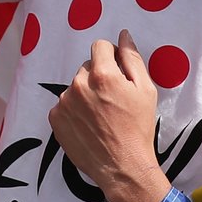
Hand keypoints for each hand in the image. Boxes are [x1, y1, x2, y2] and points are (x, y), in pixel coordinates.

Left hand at [48, 29, 168, 201]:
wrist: (122, 165)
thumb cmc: (139, 127)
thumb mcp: (145, 89)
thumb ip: (132, 58)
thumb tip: (123, 36)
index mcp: (102, 74)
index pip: (100, 46)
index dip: (111, 56)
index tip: (119, 72)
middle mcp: (78, 85)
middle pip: (87, 66)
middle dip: (99, 75)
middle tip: (113, 98)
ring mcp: (64, 103)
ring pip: (76, 86)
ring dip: (86, 93)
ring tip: (101, 114)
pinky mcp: (55, 119)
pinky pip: (65, 104)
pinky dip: (75, 109)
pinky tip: (90, 124)